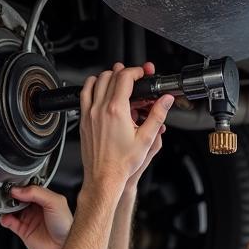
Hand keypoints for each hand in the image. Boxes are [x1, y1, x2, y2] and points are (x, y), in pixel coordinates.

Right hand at [0, 184, 72, 248]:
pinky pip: (9, 221)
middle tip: (7, 195)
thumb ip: (37, 193)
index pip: (28, 188)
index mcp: (44, 198)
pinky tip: (7, 217)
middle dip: (11, 195)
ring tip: (6, 206)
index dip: (20, 186)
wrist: (62, 247)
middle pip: (18, 197)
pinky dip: (4, 218)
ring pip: (11, 208)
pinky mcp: (22, 230)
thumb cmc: (65, 226)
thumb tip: (19, 190)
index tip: (13, 186)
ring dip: (6, 206)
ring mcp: (28, 218)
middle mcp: (35, 207)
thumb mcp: (56, 202)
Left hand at [79, 63, 173, 193]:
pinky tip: (99, 90)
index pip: (125, 78)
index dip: (136, 71)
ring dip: (107, 76)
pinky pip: (84, 95)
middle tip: (134, 77)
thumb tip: (166, 100)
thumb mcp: (147, 139)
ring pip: (95, 82)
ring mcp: (89, 114)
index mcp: (116, 111)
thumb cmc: (122, 163)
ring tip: (118, 80)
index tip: (142, 74)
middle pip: (110, 76)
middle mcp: (100, 109)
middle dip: (124, 72)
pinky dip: (92, 86)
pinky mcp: (83, 120)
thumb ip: (157, 115)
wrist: (104, 177)